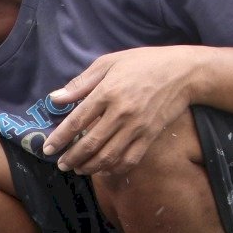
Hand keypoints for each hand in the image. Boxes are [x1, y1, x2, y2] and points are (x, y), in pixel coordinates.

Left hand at [41, 46, 201, 177]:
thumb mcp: (109, 63)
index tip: (48, 149)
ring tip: (78, 169)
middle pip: (90, 144)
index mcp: (107, 92)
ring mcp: (137, 127)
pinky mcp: (150, 136)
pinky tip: (103, 169)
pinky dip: (113, 169)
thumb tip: (55, 98)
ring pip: (108, 156)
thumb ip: (80, 84)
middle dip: (71, 158)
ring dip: (89, 167)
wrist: (184, 72)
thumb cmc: (143, 63)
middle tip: (61, 164)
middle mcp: (121, 113)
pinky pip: (129, 160)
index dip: (59, 139)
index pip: (76, 121)